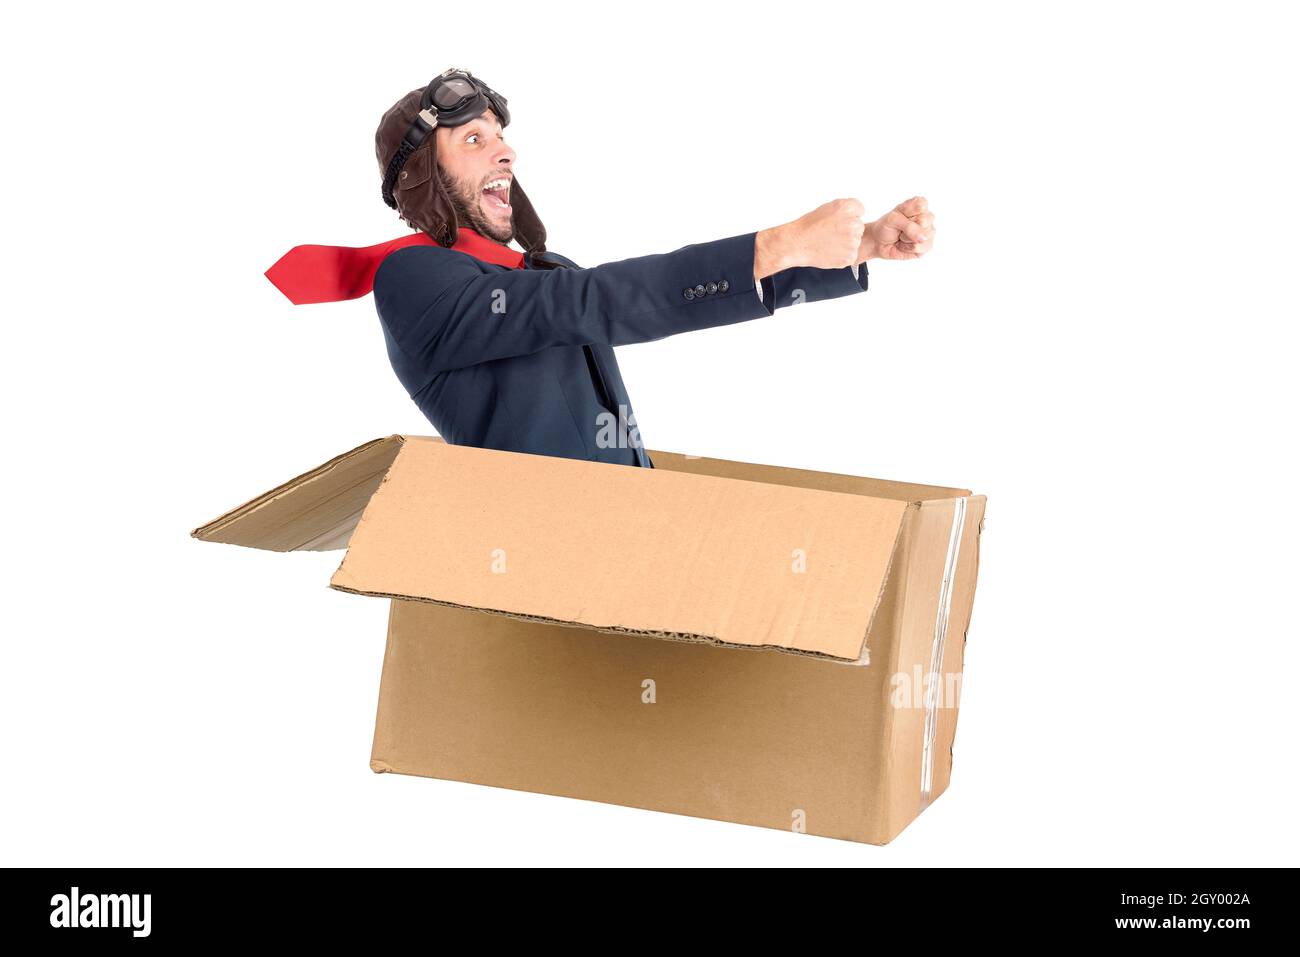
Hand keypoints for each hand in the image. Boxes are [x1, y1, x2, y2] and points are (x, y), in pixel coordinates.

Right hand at [754, 198, 868, 277]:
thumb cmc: (809, 226)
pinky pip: (851, 255)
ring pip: (855, 242)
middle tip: (831, 234)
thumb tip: (857, 214)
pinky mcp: (850, 256)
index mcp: (848, 208)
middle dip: (848, 230)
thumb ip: (846, 208)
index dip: (849, 216)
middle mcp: (854, 223)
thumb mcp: (828, 208)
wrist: (797, 244)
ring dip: (845, 243)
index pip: (860, 211)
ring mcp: (853, 241)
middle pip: (859, 227)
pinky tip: (830, 251)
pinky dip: (842, 255)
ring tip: (829, 243)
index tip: (838, 221)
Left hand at [858, 196, 934, 261]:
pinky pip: (921, 247)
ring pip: (923, 236)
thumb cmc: (886, 227)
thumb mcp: (892, 220)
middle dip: (907, 228)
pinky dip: (908, 248)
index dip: (908, 213)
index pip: (922, 205)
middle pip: (924, 222)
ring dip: (907, 239)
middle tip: (900, 228)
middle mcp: (928, 217)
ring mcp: (929, 232)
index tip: (899, 215)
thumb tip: (923, 238)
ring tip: (902, 237)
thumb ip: (908, 225)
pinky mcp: (927, 246)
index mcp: (920, 205)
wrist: (879, 242)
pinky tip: (905, 245)